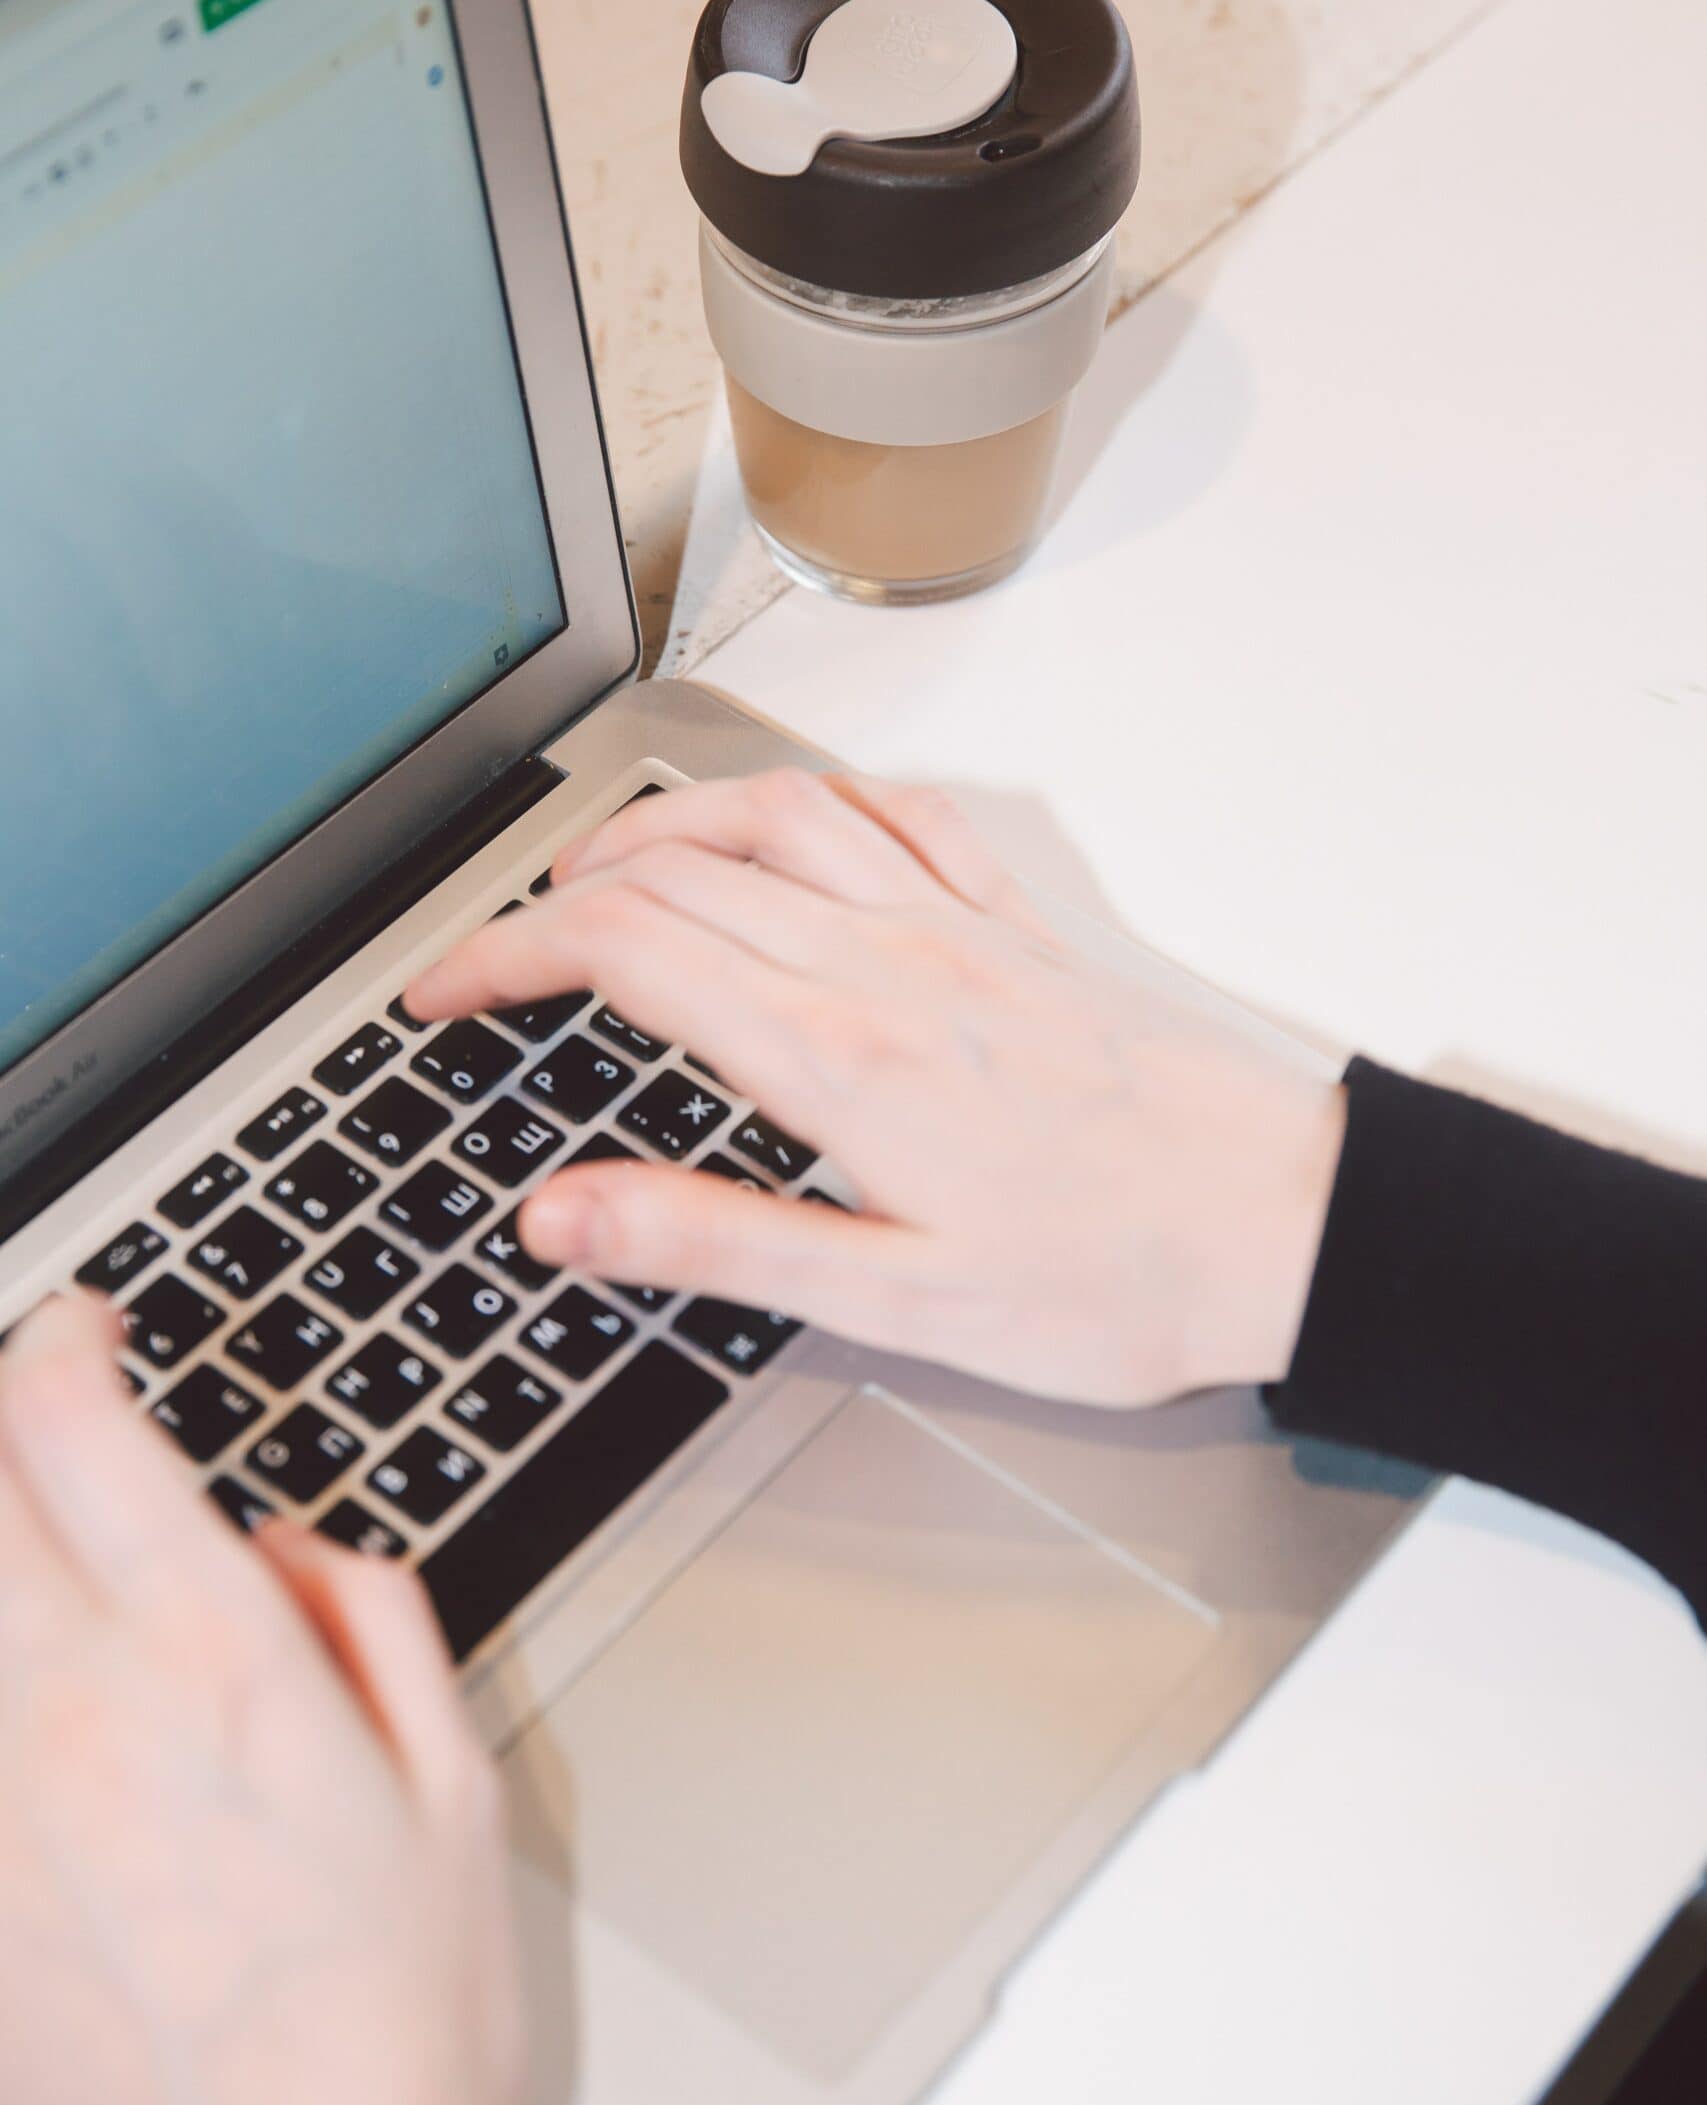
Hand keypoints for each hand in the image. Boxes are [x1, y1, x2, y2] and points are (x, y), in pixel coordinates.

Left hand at [0, 1294, 521, 2104]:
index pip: (79, 1429)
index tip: (83, 1336)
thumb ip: (376, 1619)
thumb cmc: (404, 2028)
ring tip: (22, 1558)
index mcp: (219, 1665)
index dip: (65, 1345)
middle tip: (35, 1430)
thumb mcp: (459, 1786)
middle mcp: (76, 1717)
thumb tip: (286, 1540)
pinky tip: (26, 1702)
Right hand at [407, 770, 1343, 1404]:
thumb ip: (715, 1241)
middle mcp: (890, 960)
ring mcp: (958, 927)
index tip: (443, 992)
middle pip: (676, 874)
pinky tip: (794, 827)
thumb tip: (563, 1218)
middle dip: (552, 900)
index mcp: (841, 1052)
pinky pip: (900, 814)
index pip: (626, 955)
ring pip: (776, 815)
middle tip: (492, 957)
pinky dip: (813, 801)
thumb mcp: (895, 1303)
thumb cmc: (1116, 1279)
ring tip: (603, 868)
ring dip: (666, 826)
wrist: (1288, 1225)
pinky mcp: (1020, 926)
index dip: (504, 962)